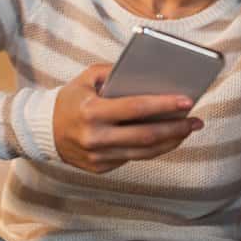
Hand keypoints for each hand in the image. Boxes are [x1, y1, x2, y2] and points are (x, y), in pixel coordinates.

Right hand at [52, 63, 202, 173]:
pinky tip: (168, 138)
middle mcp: (95, 137)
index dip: (164, 105)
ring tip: (188, 129)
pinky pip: (134, 158)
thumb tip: (148, 75)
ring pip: (144, 152)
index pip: (136, 108)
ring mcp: (99, 156)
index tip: (188, 100)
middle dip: (176, 128)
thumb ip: (114, 72)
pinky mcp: (101, 168)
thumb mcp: (87, 78)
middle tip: (197, 120)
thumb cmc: (70, 99)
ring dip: (171, 141)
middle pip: (146, 135)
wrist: (43, 131)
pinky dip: (154, 148)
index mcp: (92, 112)